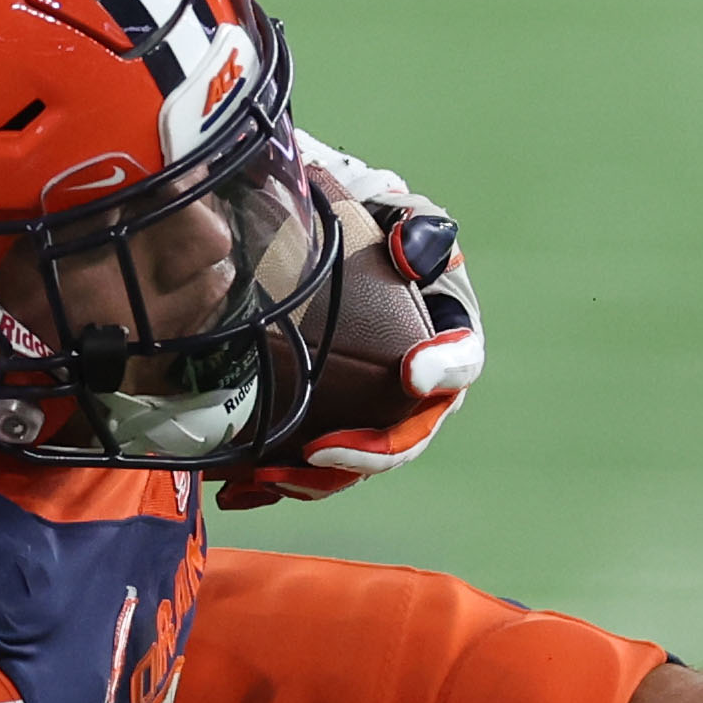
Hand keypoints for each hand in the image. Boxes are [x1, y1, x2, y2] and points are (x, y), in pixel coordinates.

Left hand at [220, 132, 485, 509]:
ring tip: (273, 478)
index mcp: (449, 335)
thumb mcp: (396, 213)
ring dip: (319, 480)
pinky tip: (241, 489)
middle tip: (322, 452)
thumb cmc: (370, 226)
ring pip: (359, 462)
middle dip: (369, 453)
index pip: (461, 360)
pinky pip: (314, 464)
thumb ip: (414, 227)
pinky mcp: (334, 427)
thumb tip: (411, 248)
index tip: (413, 374)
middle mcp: (422, 387)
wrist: (326, 244)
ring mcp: (377, 414)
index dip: (443, 370)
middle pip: (409, 436)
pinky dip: (281, 478)